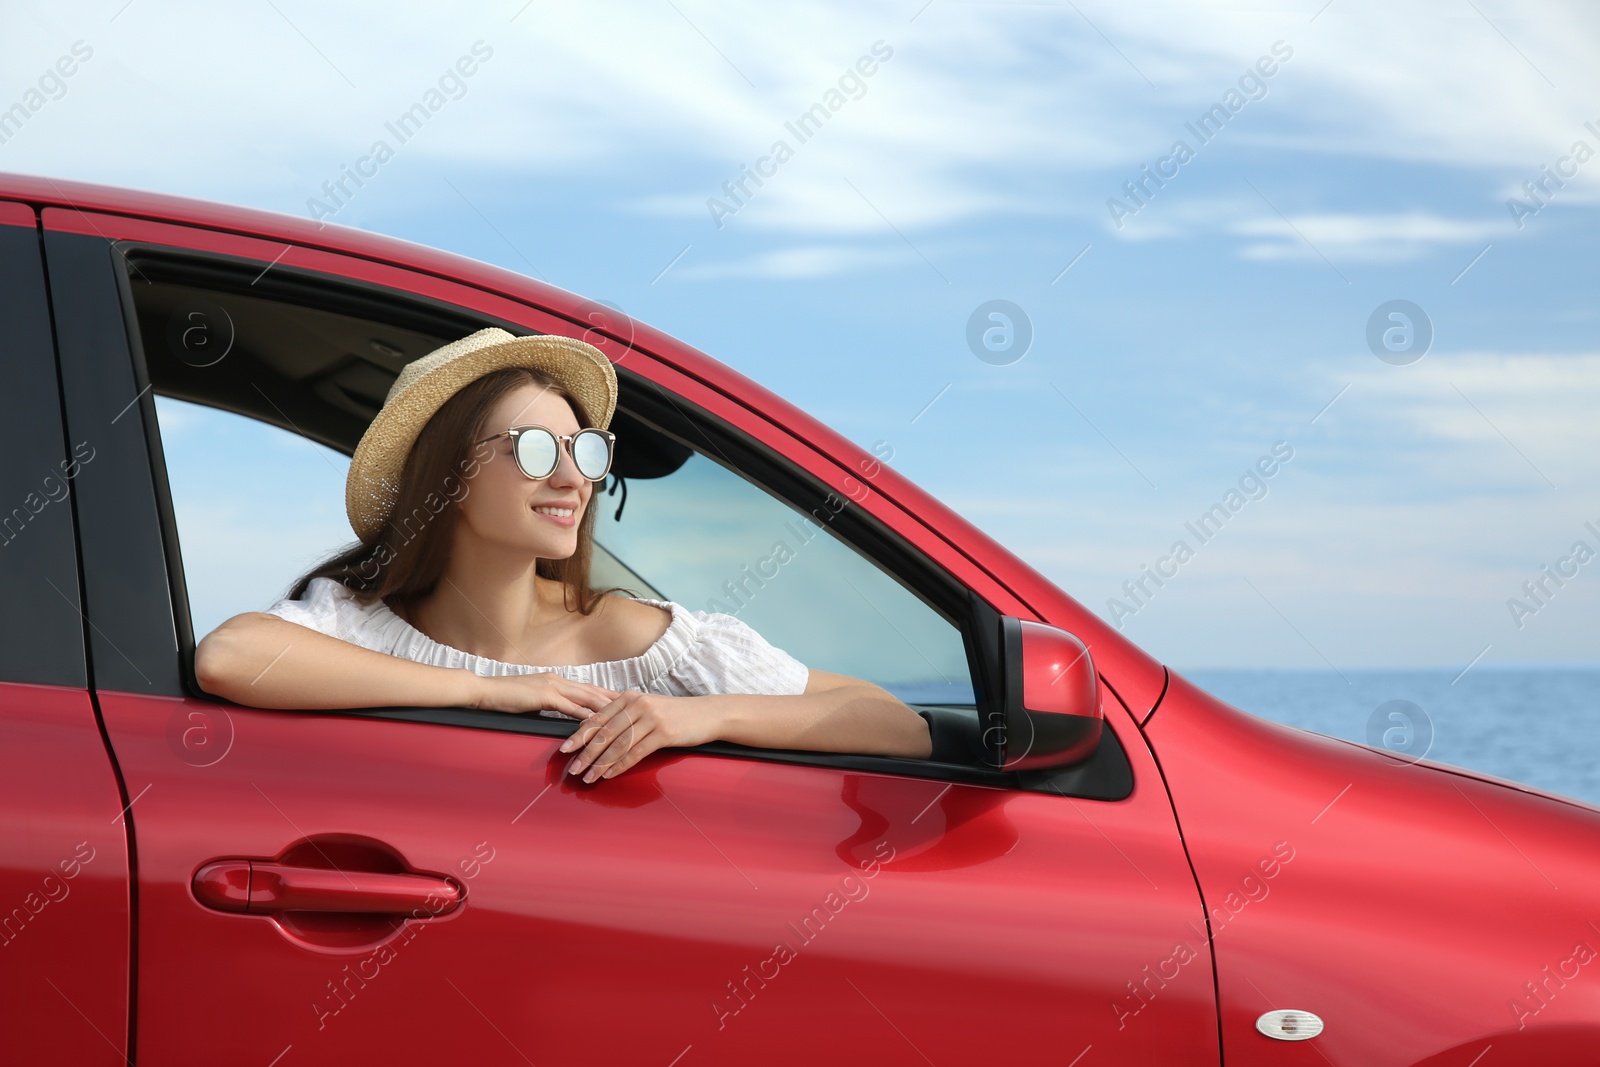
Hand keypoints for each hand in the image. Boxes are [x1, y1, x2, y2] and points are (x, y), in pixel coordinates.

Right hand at [469, 671, 620, 719]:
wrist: (485, 691)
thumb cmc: (505, 697)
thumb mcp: (533, 699)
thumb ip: (550, 704)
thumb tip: (564, 713)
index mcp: (556, 680)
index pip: (588, 688)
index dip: (607, 695)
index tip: (624, 701)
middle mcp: (558, 680)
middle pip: (593, 691)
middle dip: (615, 699)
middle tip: (634, 706)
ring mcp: (552, 686)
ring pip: (586, 697)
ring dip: (605, 706)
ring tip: (624, 714)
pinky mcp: (544, 696)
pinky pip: (569, 706)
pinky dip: (583, 714)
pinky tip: (596, 721)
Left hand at [559, 690, 724, 781]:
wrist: (707, 714)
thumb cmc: (676, 713)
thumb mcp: (648, 706)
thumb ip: (624, 713)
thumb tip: (596, 727)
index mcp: (629, 697)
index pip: (598, 718)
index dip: (580, 735)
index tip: (565, 749)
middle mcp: (637, 705)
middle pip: (605, 732)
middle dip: (586, 753)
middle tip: (572, 769)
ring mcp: (651, 718)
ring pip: (618, 744)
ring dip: (600, 764)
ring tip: (588, 777)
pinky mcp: (663, 733)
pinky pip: (636, 753)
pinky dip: (620, 766)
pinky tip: (610, 775)